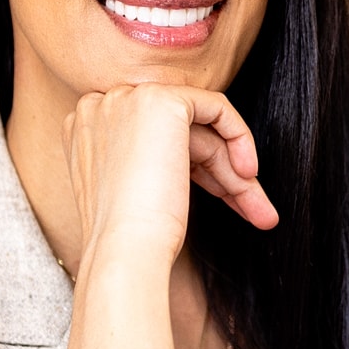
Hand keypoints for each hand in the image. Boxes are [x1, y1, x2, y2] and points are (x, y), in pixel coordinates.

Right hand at [64, 81, 277, 269]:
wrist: (123, 249)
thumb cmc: (128, 238)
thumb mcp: (135, 190)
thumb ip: (153, 161)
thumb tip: (198, 162)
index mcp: (87, 129)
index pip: (153, 139)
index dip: (192, 167)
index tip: (220, 199)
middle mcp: (100, 106)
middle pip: (179, 135)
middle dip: (220, 173)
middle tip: (256, 211)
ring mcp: (127, 99)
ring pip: (200, 127)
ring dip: (234, 171)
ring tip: (262, 212)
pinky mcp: (161, 100)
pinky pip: (216, 107)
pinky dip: (239, 137)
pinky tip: (249, 175)